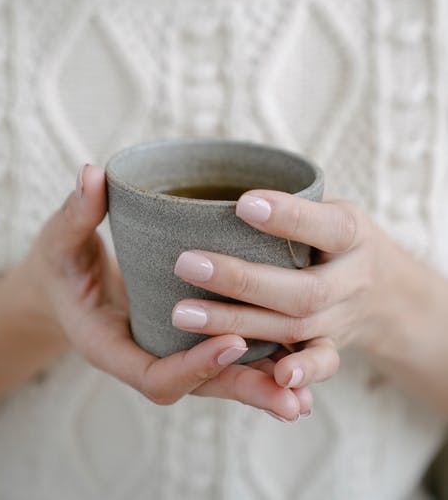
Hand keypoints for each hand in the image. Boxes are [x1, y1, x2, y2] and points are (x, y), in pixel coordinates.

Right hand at [21, 169, 311, 418]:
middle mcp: (142, 359)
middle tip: (292, 393)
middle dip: (244, 389)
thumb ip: (76, 212)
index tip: (233, 340)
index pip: (154, 373)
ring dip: (262, 389)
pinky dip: (261, 369)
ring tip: (306, 396)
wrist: (63, 285)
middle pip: (199, 387)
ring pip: (218, 382)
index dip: (194, 364)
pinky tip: (302, 367)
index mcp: (108, 345)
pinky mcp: (186, 343)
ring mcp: (167, 355)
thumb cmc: (61, 263)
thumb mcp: (61, 239)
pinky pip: (226, 364)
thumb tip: (90, 174)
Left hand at [173, 189, 400, 392]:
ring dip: (236, 323)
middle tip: (186, 264)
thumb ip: (293, 205)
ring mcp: (342, 319)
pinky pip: (320, 363)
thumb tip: (218, 196)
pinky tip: (273, 376)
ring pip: (293, 327)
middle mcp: (352, 280)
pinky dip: (300, 372)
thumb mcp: (330, 207)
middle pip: (301, 289)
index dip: (289, 217)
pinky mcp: (333, 346)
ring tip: (183, 314)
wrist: (389, 291)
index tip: (242, 203)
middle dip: (241, 280)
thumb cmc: (336, 237)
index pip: (325, 226)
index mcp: (353, 234)